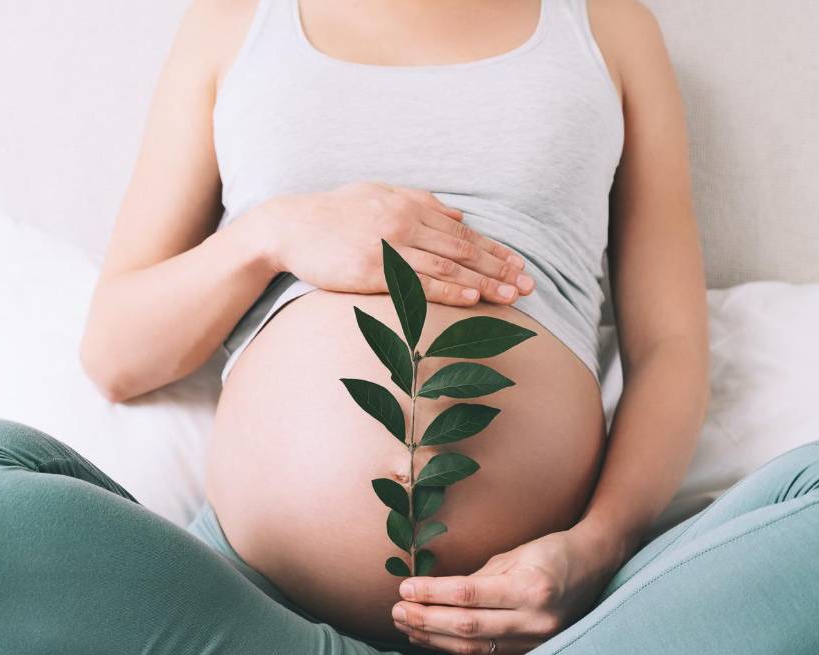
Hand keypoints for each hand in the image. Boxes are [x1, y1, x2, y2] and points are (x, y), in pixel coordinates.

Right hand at [255, 180, 534, 305]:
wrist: (289, 226)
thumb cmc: (332, 214)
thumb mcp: (378, 195)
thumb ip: (419, 202)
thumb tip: (457, 215)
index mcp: (409, 205)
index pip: (462, 232)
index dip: (494, 250)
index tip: (520, 264)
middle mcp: (404, 223)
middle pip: (462, 249)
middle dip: (499, 268)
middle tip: (529, 284)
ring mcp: (389, 246)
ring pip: (447, 266)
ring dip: (483, 282)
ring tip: (511, 295)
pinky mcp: (372, 269)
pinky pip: (418, 281)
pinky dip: (448, 289)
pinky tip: (471, 297)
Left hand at [391, 529, 613, 654]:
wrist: (594, 566)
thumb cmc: (550, 552)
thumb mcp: (514, 555)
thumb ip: (478, 578)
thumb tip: (434, 593)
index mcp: (530, 588)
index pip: (468, 596)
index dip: (432, 594)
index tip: (405, 588)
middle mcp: (535, 620)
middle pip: (467, 627)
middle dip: (426, 620)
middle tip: (396, 610)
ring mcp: (536, 641)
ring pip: (473, 647)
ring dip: (434, 638)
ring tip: (407, 625)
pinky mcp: (532, 652)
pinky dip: (455, 652)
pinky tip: (431, 644)